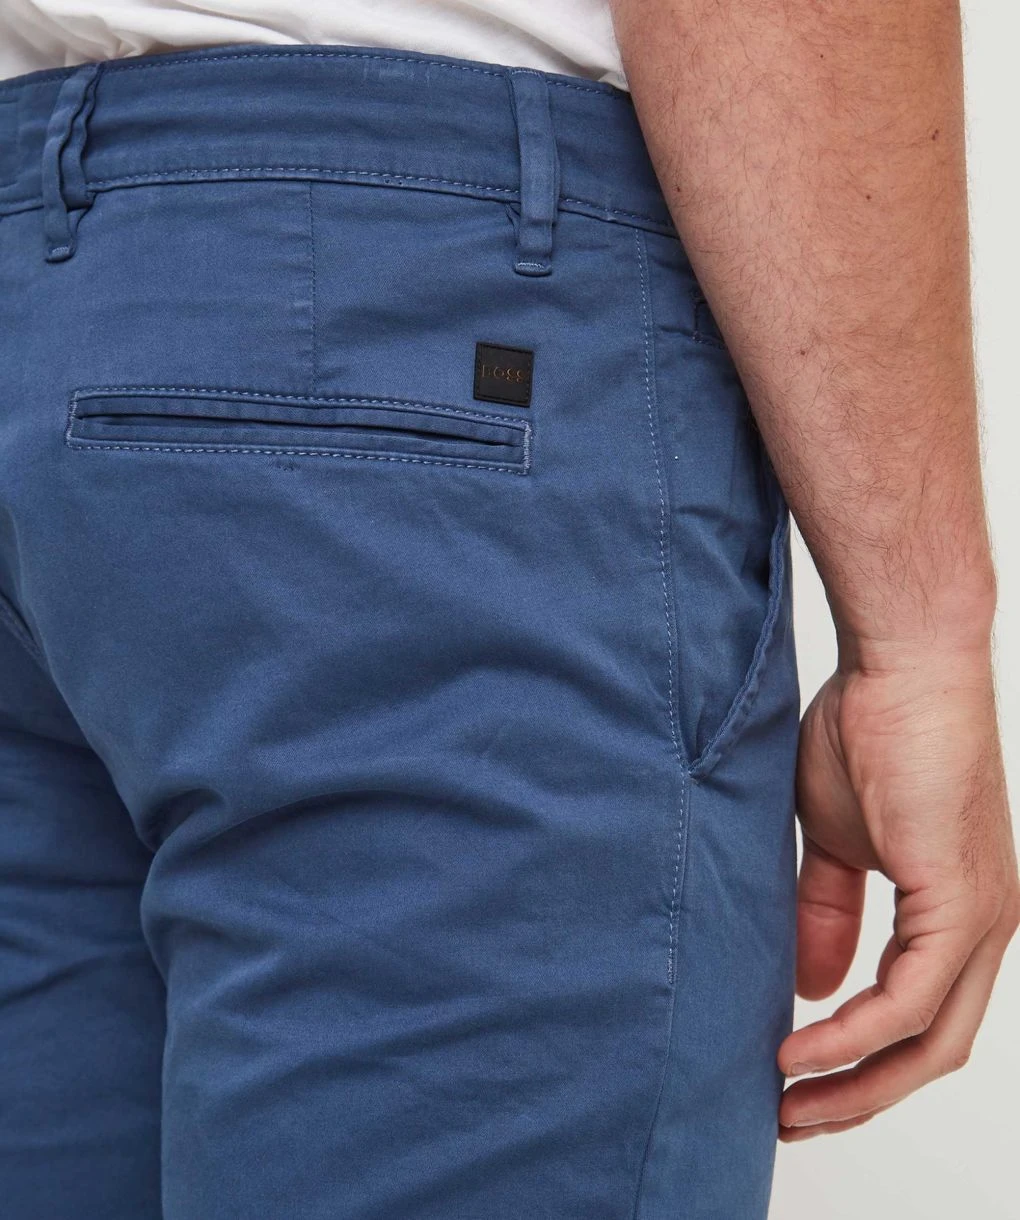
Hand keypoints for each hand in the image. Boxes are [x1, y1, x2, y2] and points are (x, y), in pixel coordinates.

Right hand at [777, 644, 1018, 1138]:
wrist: (900, 667)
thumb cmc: (868, 733)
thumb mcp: (834, 843)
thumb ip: (829, 914)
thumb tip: (816, 988)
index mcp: (956, 915)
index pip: (918, 1021)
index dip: (859, 1064)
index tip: (793, 1080)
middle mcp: (983, 929)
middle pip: (931, 1052)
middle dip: (858, 1096)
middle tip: (792, 1118)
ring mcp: (981, 919)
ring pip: (929, 1043)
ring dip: (855, 1083)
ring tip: (788, 1099)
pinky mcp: (962, 902)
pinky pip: (910, 1001)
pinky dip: (854, 1036)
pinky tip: (801, 1049)